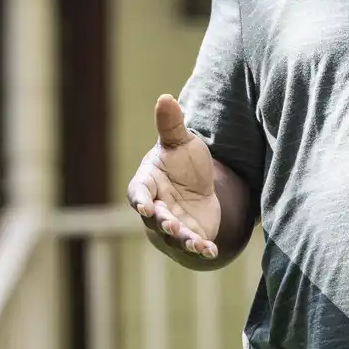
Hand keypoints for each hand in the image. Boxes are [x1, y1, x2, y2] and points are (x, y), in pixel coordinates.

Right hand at [127, 95, 221, 258]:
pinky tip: (211, 251)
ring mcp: (170, 225)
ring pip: (172, 235)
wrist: (197, 187)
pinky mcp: (188, 236)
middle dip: (162, 221)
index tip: (144, 205)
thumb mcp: (180, 142)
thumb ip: (171, 125)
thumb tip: (165, 97)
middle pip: (154, 217)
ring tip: (194, 242)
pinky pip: (191, 246)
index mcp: (146, 183)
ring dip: (182, 239)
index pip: (137, 192)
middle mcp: (155, 207)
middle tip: (170, 223)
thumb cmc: (181, 162)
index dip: (139, 199)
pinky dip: (200, 249)